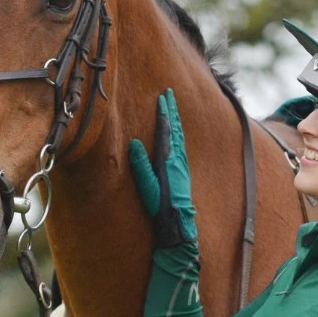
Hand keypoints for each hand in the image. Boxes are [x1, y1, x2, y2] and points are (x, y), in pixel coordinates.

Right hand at [128, 88, 197, 247]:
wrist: (178, 223)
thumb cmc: (160, 206)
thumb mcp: (147, 186)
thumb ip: (141, 165)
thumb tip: (135, 143)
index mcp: (168, 161)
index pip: (165, 131)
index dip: (164, 114)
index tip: (162, 97)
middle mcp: (177, 160)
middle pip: (175, 129)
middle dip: (172, 110)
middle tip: (170, 93)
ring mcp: (182, 165)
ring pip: (179, 136)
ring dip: (176, 119)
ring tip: (173, 106)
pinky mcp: (183, 171)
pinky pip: (181, 145)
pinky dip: (178, 132)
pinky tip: (177, 132)